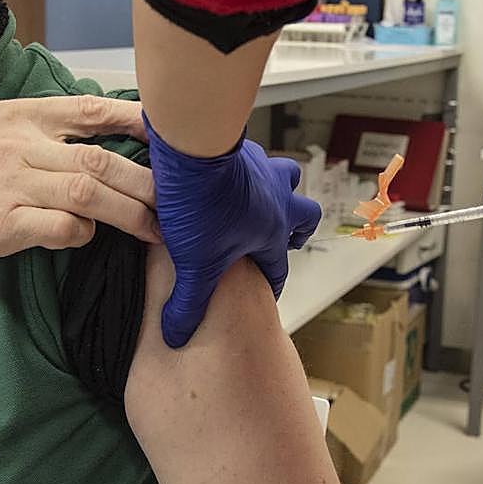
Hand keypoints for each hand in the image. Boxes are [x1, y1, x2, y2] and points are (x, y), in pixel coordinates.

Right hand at [0, 95, 159, 269]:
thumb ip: (46, 134)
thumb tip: (103, 141)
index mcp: (21, 116)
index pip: (91, 109)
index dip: (137, 120)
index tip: (173, 135)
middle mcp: (19, 145)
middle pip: (99, 158)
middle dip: (147, 182)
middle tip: (180, 200)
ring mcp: (11, 184)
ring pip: (88, 192)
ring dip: (130, 213)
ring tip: (157, 230)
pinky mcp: (3, 223)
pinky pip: (61, 227)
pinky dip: (82, 233)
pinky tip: (86, 237)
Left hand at [145, 114, 321, 347]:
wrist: (193, 146)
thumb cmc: (200, 204)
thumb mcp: (194, 264)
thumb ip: (188, 303)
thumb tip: (177, 336)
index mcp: (270, 232)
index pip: (278, 266)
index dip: (272, 284)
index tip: (265, 294)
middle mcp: (275, 200)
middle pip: (305, 214)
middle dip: (298, 228)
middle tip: (283, 236)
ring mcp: (262, 170)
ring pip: (287, 178)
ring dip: (279, 189)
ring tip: (258, 198)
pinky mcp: (241, 147)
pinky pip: (255, 158)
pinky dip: (247, 167)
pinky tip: (225, 172)